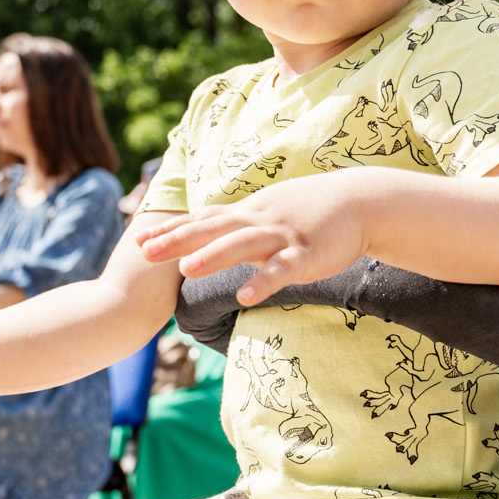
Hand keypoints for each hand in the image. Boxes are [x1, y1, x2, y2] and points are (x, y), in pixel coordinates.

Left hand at [135, 173, 368, 304]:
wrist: (359, 201)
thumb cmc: (312, 209)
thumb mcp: (269, 211)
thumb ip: (240, 223)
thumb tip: (212, 232)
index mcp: (248, 213)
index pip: (202, 220)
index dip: (171, 230)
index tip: (138, 239)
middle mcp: (258, 221)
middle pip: (211, 230)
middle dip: (176, 240)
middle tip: (143, 251)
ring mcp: (281, 236)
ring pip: (243, 245)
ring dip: (214, 256)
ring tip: (185, 269)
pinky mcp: (306, 253)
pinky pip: (282, 268)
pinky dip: (264, 281)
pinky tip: (245, 296)